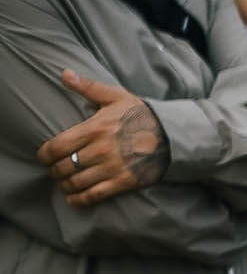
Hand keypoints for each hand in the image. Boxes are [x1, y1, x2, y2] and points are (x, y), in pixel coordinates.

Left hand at [40, 71, 169, 204]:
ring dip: (64, 185)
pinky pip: (93, 196)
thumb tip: (64, 73)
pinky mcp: (124, 182)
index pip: (56, 147)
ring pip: (75, 183)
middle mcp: (101, 150)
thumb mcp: (116, 97)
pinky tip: (74, 197)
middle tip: (55, 170)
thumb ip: (88, 87)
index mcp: (94, 129)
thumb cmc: (142, 115)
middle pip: (63, 167)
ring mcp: (112, 168)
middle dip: (54, 171)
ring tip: (64, 182)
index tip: (44, 157)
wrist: (174, 135)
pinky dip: (79, 199)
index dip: (44, 155)